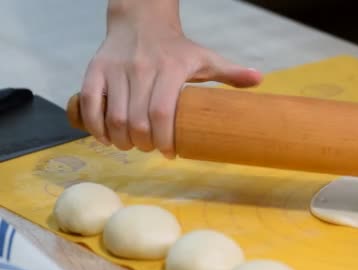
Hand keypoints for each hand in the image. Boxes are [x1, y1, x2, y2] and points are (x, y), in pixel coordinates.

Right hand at [75, 0, 261, 158]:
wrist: (141, 20)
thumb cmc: (176, 48)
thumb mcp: (205, 57)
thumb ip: (229, 72)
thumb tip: (260, 81)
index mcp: (170, 69)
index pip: (162, 113)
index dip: (164, 140)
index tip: (170, 154)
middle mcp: (141, 69)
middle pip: (136, 121)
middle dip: (143, 144)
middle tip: (150, 149)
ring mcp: (116, 70)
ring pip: (113, 117)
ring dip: (121, 140)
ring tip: (131, 145)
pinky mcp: (96, 70)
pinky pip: (90, 103)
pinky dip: (95, 126)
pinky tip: (106, 137)